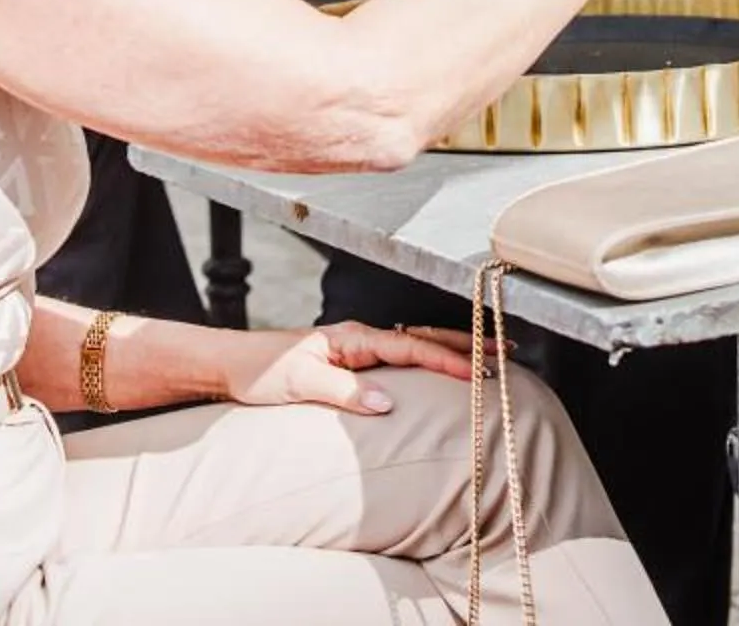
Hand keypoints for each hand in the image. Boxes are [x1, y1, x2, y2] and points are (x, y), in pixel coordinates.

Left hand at [213, 321, 485, 415]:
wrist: (232, 363)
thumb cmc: (261, 370)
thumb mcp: (299, 384)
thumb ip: (343, 392)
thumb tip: (387, 403)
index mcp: (353, 337)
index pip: (411, 346)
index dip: (447, 359)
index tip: (478, 371)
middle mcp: (361, 337)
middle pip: (424, 337)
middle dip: (467, 343)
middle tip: (506, 350)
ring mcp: (359, 346)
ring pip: (417, 343)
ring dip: (454, 348)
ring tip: (489, 356)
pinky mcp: (354, 360)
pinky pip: (403, 355)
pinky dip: (431, 358)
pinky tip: (446, 367)